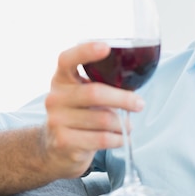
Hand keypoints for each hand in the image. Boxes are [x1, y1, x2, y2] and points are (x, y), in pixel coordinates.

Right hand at [42, 41, 145, 178]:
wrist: (55, 148)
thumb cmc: (79, 113)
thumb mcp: (83, 94)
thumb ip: (101, 84)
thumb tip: (135, 80)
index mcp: (61, 78)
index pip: (68, 59)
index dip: (86, 51)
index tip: (106, 47)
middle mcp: (55, 97)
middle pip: (95, 93)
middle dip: (123, 99)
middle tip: (139, 104)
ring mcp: (57, 120)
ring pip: (103, 119)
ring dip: (122, 124)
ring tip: (127, 125)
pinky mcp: (63, 142)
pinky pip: (101, 139)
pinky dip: (118, 139)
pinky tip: (121, 138)